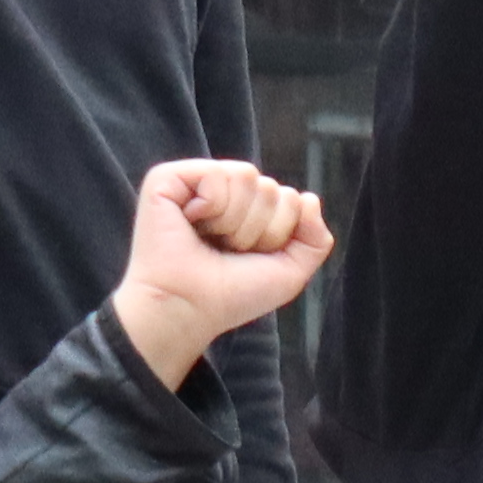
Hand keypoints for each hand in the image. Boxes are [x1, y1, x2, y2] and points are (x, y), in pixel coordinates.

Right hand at [108, 157, 332, 385]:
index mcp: (248, 211)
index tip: (248, 257)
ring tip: (210, 239)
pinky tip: (192, 222)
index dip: (278, 233)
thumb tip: (309, 198)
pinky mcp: (166, 179)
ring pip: (246, 176)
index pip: (288, 198)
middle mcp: (223, 193)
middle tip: (226, 251)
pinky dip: (212, 206)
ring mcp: (195, 183)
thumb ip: (315, 239)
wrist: (189, 308)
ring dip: (235, 221)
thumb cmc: (231, 295)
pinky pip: (216, 174)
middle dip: (257, 228)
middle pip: (270, 187)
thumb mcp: (289, 272)